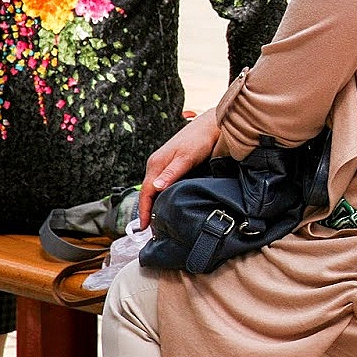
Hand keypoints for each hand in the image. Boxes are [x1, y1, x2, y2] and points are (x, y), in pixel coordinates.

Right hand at [140, 109, 221, 226]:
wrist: (211, 125)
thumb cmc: (200, 140)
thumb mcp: (187, 157)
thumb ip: (172, 173)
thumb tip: (155, 188)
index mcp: (156, 164)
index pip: (145, 192)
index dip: (144, 211)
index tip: (144, 228)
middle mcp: (157, 164)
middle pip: (147, 192)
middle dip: (147, 211)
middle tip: (152, 231)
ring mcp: (163, 165)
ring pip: (154, 189)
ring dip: (154, 205)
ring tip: (158, 222)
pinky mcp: (172, 165)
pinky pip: (162, 184)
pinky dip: (161, 197)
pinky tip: (167, 205)